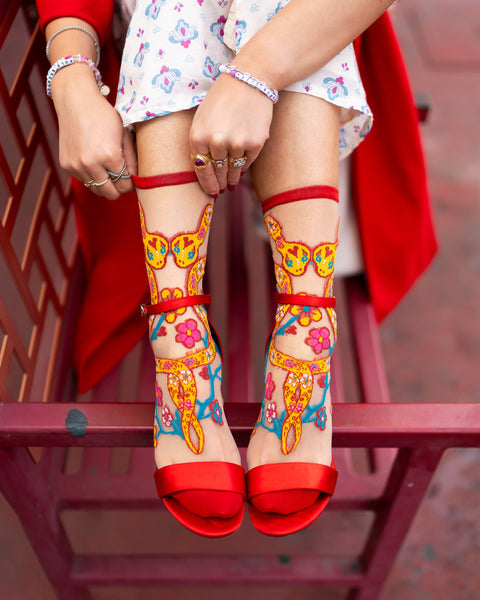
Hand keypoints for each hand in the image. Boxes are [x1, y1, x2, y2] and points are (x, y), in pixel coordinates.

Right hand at [51, 65, 136, 199]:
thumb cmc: (104, 115)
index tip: (132, 178)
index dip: (131, 183)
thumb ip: (132, 159)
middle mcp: (91, 164)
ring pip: (97, 190)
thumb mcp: (124, 135)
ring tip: (109, 171)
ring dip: (105, 184)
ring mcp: (76, 166)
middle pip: (111, 193)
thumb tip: (136, 179)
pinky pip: (84, 181)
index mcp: (109, 156)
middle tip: (122, 179)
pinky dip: (92, 177)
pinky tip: (95, 163)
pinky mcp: (67, 165)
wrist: (75, 100)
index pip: (125, 185)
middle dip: (119, 188)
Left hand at [189, 74, 272, 195]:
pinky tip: (241, 170)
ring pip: (233, 170)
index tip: (210, 192)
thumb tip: (205, 170)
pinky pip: (247, 162)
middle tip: (220, 191)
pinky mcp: (255, 143)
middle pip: (217, 172)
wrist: (250, 79)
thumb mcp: (202, 118)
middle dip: (218, 183)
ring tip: (231, 184)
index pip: (201, 169)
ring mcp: (236, 143)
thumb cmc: (222, 97)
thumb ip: (201, 143)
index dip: (206, 183)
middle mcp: (216, 142)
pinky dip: (243, 167)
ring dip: (231, 179)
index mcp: (198, 135)